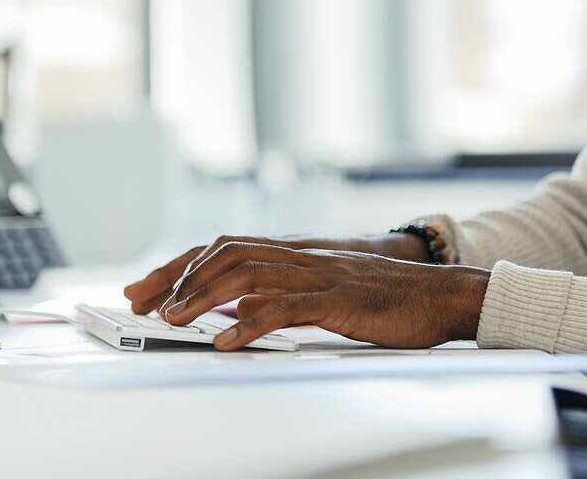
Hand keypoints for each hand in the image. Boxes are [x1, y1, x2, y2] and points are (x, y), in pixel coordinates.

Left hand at [123, 232, 428, 315]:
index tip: (148, 287)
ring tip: (173, 319)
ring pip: (246, 274)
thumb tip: (237, 312)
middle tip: (145, 302)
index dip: (182, 264)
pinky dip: (248, 322)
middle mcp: (300, 255)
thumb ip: (283, 296)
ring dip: (202, 297)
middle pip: (224, 253)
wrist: (441, 294)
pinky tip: (225, 340)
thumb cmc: (387, 299)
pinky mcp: (337, 297)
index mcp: (295, 253)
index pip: (225, 247)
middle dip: (178, 276)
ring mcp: (318, 273)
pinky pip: (284, 306)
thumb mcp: (325, 293)